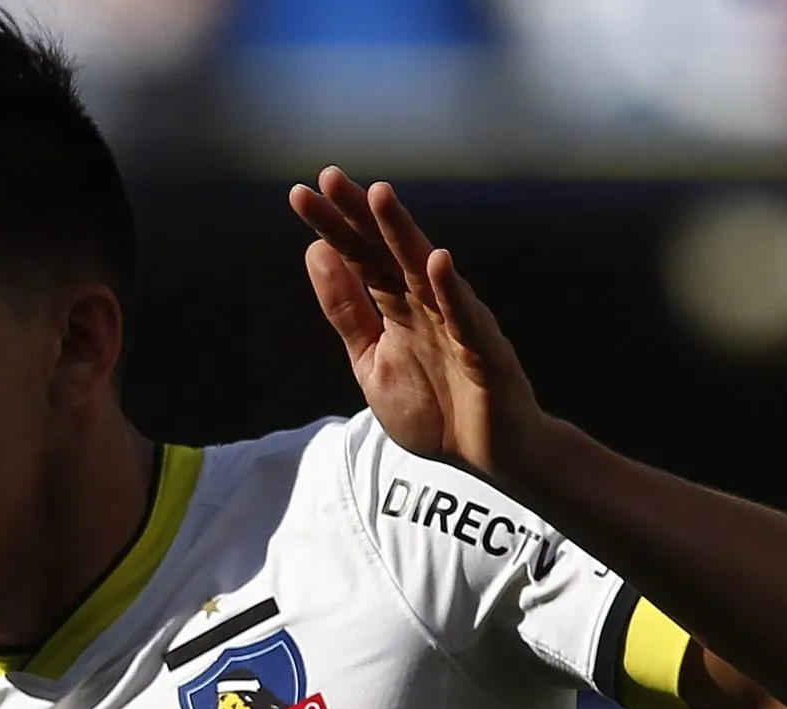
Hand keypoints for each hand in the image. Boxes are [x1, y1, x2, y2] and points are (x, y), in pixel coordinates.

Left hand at [289, 168, 545, 482]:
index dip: (333, 227)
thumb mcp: (371, 360)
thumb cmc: (435, 406)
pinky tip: (438, 262)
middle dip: (360, 215)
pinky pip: (465, 319)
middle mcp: (426, 303)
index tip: (300, 194)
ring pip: (425, 271)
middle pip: (387, 251)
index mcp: (397, 305)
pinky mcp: (483, 352)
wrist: (487, 454)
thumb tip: (316, 253)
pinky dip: (452, 292)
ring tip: (379, 196)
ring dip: (402, 234)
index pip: (359, 257)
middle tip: (329, 177)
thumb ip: (347, 311)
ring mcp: (457, 323)